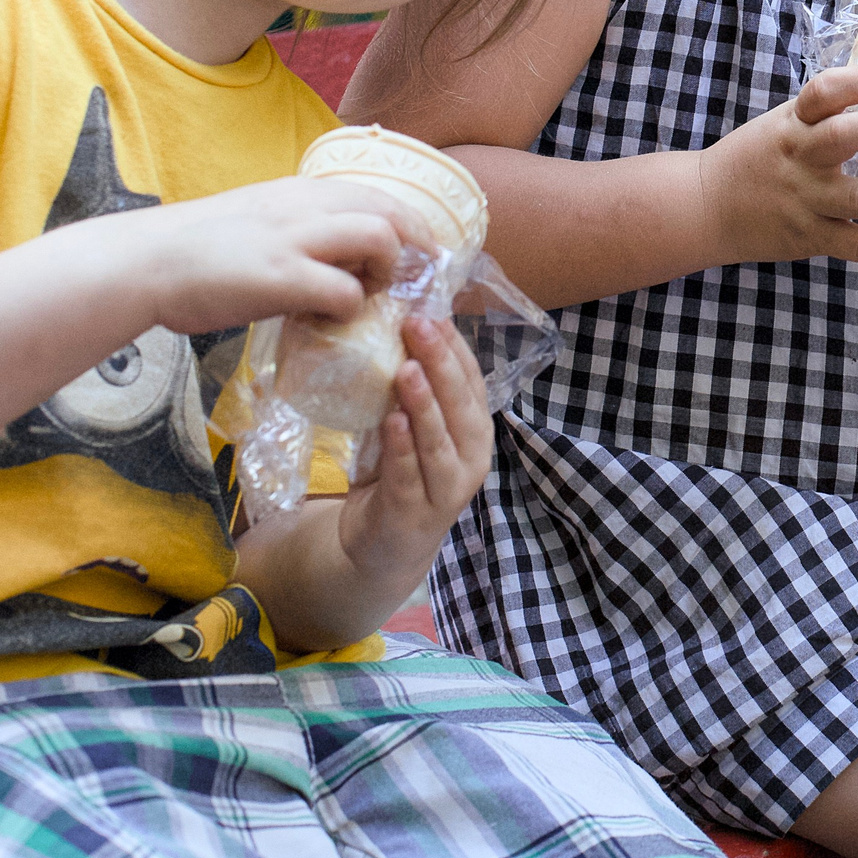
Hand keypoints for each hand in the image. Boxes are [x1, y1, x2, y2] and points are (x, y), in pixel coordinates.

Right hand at [107, 177, 416, 337]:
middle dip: (414, 248)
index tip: (412, 257)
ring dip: (385, 274)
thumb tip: (333, 257)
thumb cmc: (195, 249)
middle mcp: (306, 205)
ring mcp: (295, 238)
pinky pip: (346, 292)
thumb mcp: (259, 219)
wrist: (144, 261)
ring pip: (381, 239)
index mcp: (302, 191)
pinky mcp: (281, 276)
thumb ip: (299, 228)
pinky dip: (349, 311)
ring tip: (364, 298)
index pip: (379, 194)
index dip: (407, 227)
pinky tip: (327, 323)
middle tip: (409, 283)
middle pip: (393, 211)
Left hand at [336, 313, 493, 587]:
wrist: (382, 548)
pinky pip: (408, 475)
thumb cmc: (400, 474)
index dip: (455, 346)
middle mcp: (470, 460)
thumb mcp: (413, 427)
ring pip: (440, 441)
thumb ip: (413, 389)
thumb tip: (400, 323)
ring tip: (407, 369)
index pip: (472, 381)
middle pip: (461, 406)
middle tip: (418, 325)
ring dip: (425, 404)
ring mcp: (445, 490)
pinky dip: (402, 447)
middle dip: (441, 363)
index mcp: (475, 432)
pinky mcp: (412, 514)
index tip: (432, 309)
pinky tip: (392, 420)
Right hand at [698, 64, 857, 265]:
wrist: (705, 206)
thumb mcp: (784, 122)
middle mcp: (799, 156)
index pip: (824, 92)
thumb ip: (825, 109)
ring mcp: (803, 198)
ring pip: (856, 198)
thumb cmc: (758, 156)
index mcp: (794, 122)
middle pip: (842, 138)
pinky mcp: (806, 236)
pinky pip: (849, 244)